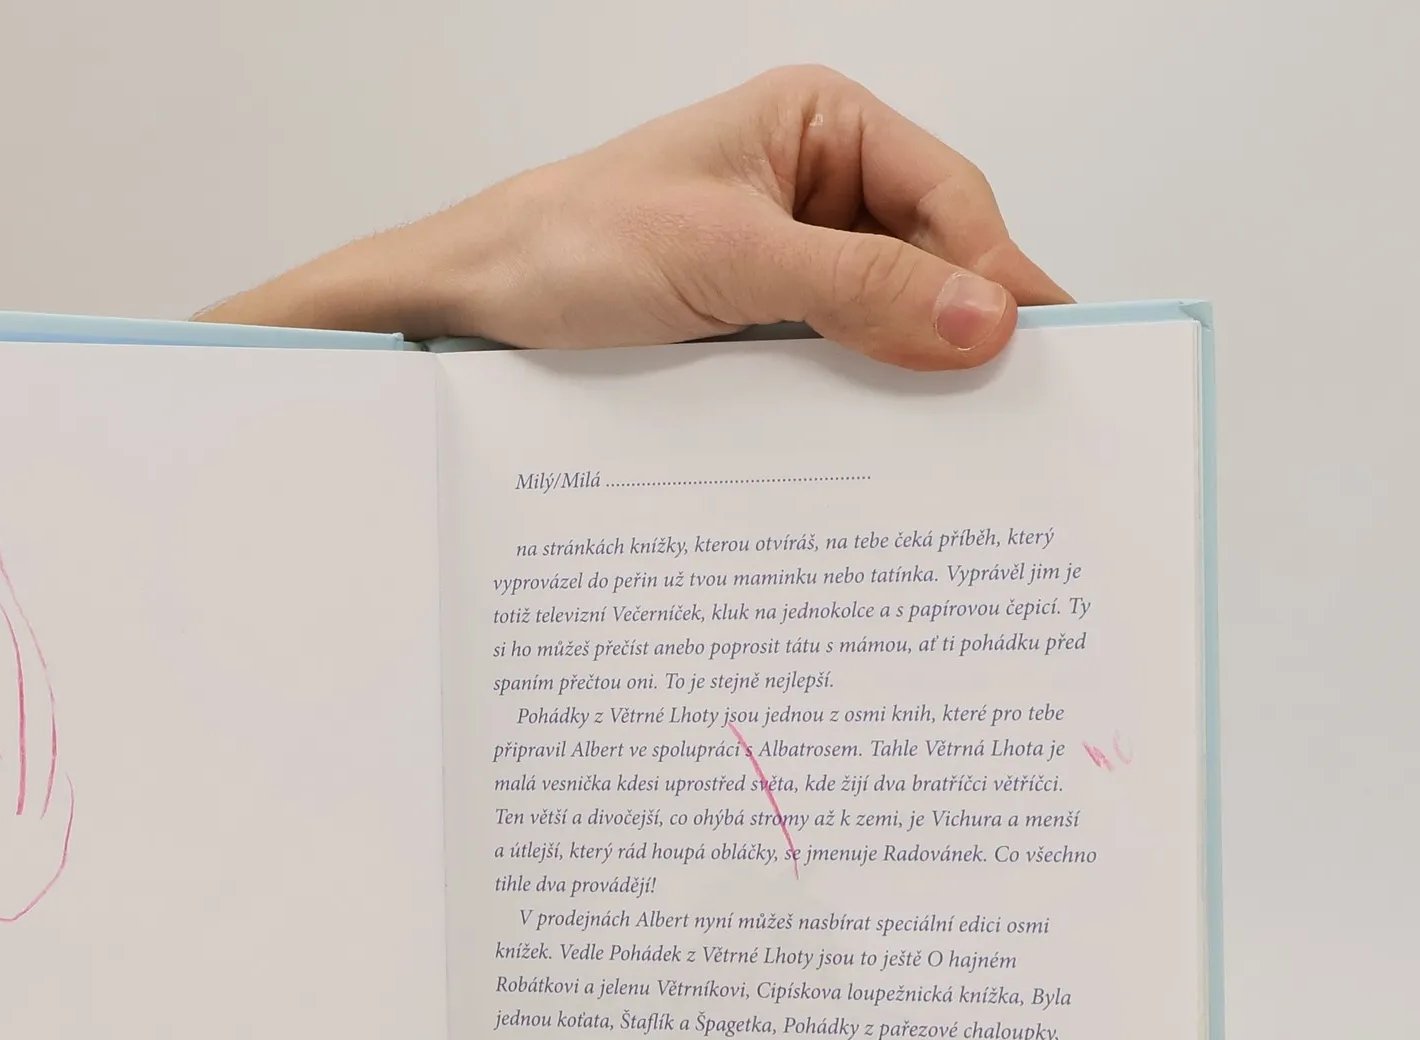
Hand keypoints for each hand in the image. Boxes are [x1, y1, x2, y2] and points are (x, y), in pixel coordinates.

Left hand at [204, 66, 1067, 368]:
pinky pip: (833, 359)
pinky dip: (859, 399)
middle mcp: (813, 185)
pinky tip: (881, 446)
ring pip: (884, 316)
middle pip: (929, 258)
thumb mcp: (726, 260)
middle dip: (963, 330)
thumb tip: (981, 319)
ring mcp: (786, 260)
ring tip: (962, 444)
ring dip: (911, 374)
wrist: (471, 307)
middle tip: (1018, 413)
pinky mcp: (755, 326)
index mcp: (819, 125)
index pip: (947, 196)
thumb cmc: (571, 247)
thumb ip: (857, 286)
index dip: (997, 273)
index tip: (1036, 349)